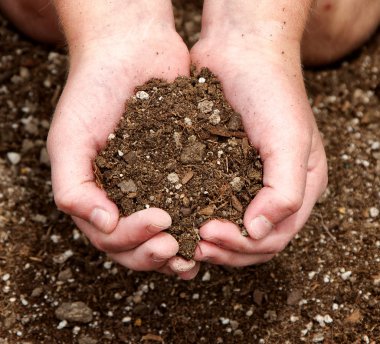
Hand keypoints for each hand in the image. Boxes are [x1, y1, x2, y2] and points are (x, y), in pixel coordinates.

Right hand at [47, 2, 198, 278]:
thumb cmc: (94, 92)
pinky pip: (189, 203)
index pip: (111, 236)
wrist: (130, 50)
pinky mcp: (181, 169)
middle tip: (177, 247)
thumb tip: (104, 225)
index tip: (162, 223)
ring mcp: (153, 185)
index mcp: (96, 195)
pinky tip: (212, 227)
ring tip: (196, 253)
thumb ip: (73, 187)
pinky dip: (198, 221)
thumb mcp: (70, 140)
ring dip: (177, 250)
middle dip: (155, 252)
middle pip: (136, 244)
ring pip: (163, 232)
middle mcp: (124, 196)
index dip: (134, 240)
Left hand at [190, 4, 327, 265]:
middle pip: (252, 240)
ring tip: (182, 239)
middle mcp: (273, 188)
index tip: (208, 235)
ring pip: (229, 226)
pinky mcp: (220, 168)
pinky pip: (209, 202)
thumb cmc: (271, 91)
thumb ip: (285, 190)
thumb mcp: (289, 139)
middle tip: (193, 246)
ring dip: (207, 239)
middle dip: (224, 249)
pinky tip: (175, 217)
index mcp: (299, 187)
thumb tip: (258, 233)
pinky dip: (194, 216)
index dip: (242, 247)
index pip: (275, 238)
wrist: (240, 51)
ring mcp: (246, 180)